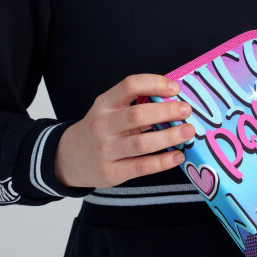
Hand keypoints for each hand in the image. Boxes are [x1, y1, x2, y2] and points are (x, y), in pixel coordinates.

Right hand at [54, 74, 193, 188]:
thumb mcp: (108, 109)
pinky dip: (163, 162)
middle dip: (166, 111)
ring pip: (142, 143)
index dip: (154, 83)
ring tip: (188, 132)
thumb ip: (135, 103)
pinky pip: (141, 166)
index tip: (175, 88)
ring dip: (169, 136)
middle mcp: (103, 125)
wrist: (68, 158)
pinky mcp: (111, 173)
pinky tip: (178, 156)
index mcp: (104, 104)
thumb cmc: (100, 128)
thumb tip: (175, 99)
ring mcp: (106, 150)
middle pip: (138, 115)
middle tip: (187, 110)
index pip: (130, 85)